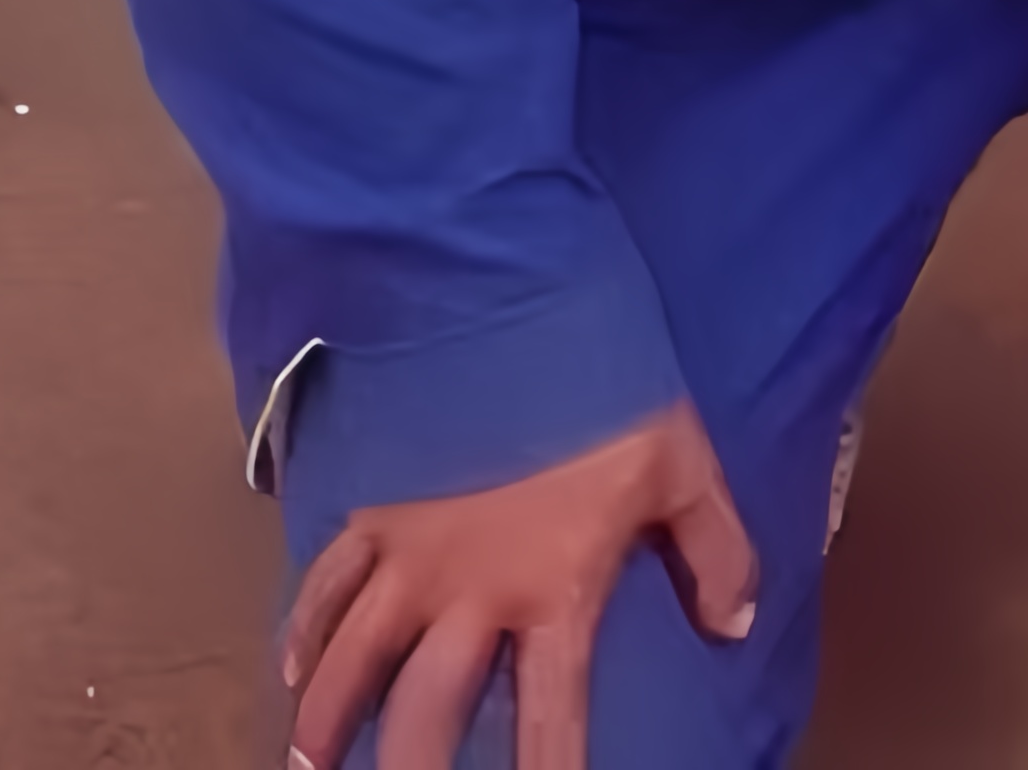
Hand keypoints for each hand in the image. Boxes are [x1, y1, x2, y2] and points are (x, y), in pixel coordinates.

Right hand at [280, 399, 758, 769]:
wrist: (519, 303)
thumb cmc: (608, 388)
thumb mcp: (683, 467)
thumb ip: (715, 552)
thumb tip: (737, 625)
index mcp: (553, 593)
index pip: (549, 717)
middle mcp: (472, 593)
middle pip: (426, 711)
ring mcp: (412, 554)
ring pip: (356, 659)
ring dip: (331, 719)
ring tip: (310, 767)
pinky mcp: (375, 507)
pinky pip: (327, 583)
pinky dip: (304, 630)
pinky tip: (290, 670)